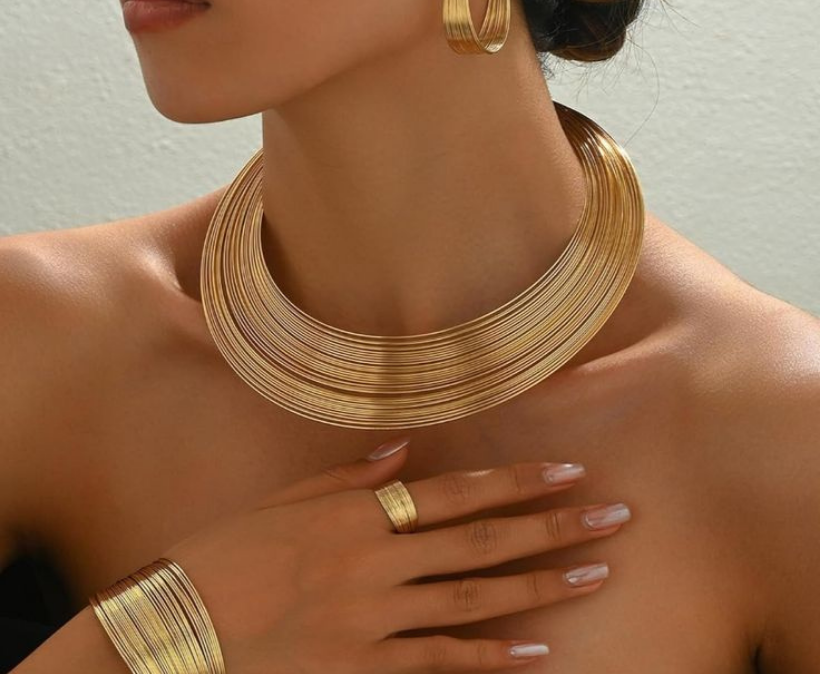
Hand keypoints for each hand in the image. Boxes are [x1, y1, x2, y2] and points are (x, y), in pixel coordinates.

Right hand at [163, 436, 629, 672]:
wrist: (174, 631)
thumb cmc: (221, 556)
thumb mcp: (281, 503)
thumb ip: (348, 479)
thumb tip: (403, 451)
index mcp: (359, 514)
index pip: (458, 491)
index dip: (517, 481)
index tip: (568, 471)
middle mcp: (378, 561)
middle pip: (484, 540)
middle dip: (554, 526)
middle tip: (615, 517)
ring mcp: (375, 618)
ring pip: (477, 599)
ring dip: (542, 587)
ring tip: (597, 575)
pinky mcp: (364, 667)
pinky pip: (441, 663)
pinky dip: (491, 659)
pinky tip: (538, 654)